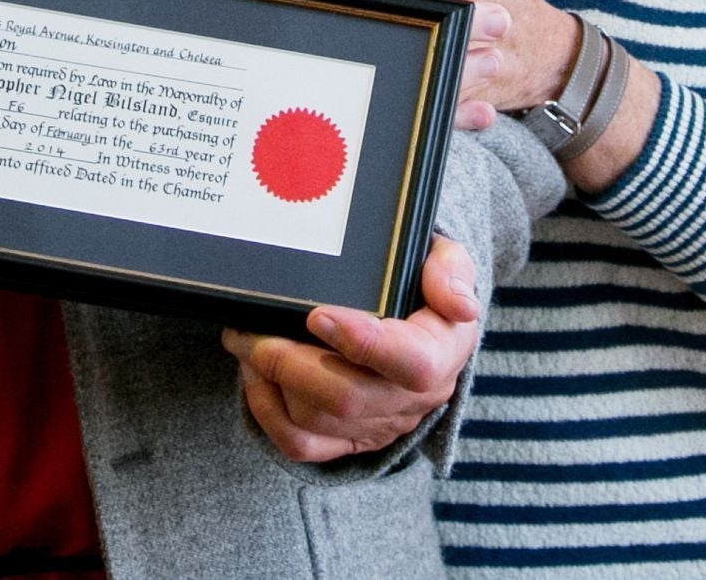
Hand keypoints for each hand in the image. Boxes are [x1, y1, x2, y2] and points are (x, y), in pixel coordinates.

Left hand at [224, 235, 482, 462]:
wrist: (418, 321)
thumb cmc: (422, 282)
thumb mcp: (448, 260)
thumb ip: (451, 271)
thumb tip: (459, 304)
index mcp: (443, 353)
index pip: (413, 364)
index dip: (365, 344)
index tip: (318, 314)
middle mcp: (412, 398)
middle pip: (349, 398)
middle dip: (291, 363)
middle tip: (255, 331)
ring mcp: (378, 424)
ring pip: (316, 422)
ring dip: (271, 381)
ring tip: (246, 340)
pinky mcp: (348, 440)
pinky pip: (300, 444)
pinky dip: (266, 411)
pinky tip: (254, 373)